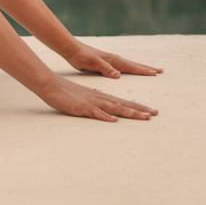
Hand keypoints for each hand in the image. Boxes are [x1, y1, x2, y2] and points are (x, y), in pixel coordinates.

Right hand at [36, 74, 157, 121]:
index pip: (123, 102)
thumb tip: (108, 111)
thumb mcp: (85, 99)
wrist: (50, 84)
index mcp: (101, 97)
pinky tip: (114, 120)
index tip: (151, 112)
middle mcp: (99, 99)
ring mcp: (91, 102)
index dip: (137, 107)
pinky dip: (105, 116)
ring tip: (143, 117)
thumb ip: (97, 104)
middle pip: (122, 104)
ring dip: (129, 112)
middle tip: (155, 114)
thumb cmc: (66, 93)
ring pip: (113, 108)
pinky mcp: (81, 107)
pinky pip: (95, 113)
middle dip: (139, 109)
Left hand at [62, 41, 163, 78]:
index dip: (143, 71)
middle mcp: (113, 59)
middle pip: (133, 64)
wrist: (71, 49)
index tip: (156, 73)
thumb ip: (105, 69)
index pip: (131, 67)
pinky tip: (129, 71)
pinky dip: (129, 68)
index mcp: (112, 60)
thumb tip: (119, 75)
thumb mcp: (92, 63)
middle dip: (146, 68)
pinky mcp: (105, 63)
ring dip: (139, 67)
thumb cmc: (81, 56)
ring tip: (149, 70)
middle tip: (160, 71)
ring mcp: (110, 60)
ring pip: (128, 65)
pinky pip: (122, 66)